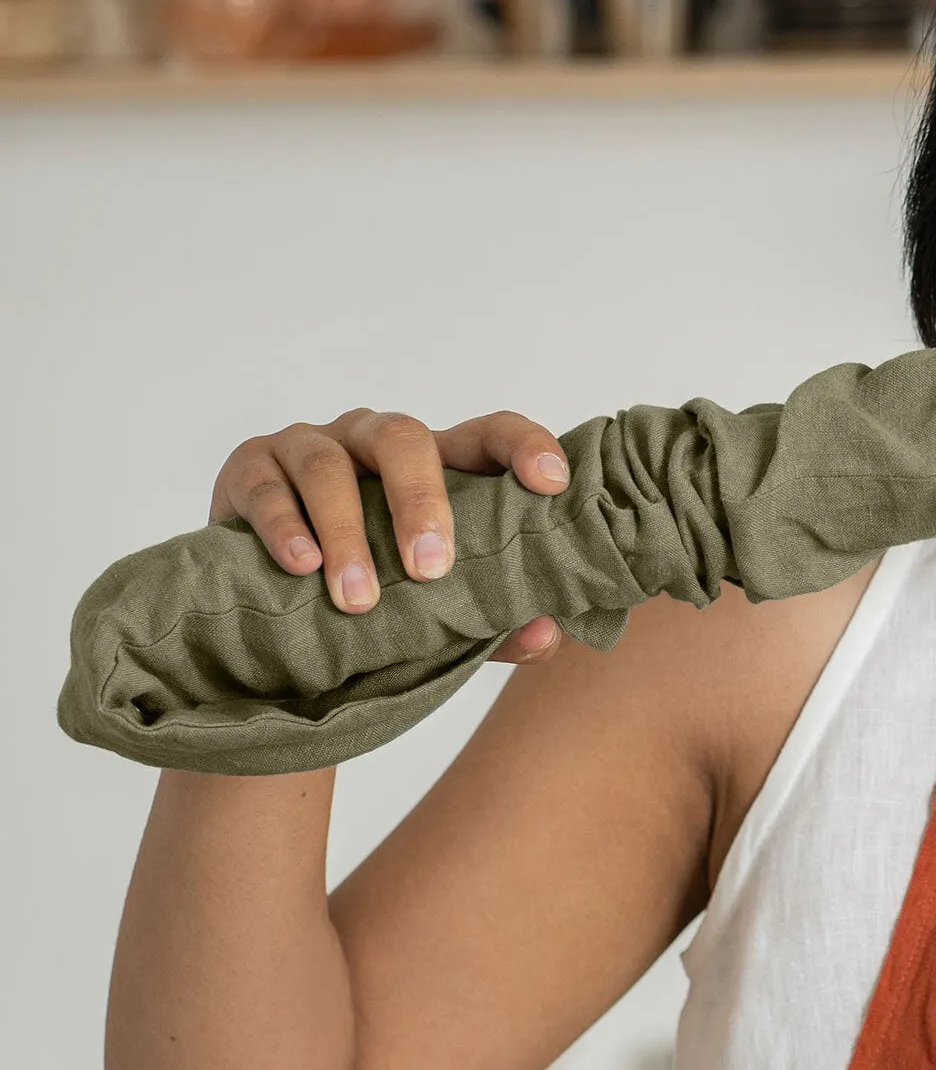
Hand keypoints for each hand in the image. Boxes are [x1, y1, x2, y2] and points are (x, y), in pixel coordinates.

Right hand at [208, 409, 570, 663]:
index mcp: (436, 463)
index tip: (551, 483)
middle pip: (405, 438)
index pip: (488, 434)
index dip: (524, 446)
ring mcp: (309, 446)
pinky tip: (300, 566)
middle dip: (420, 500)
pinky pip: (267, 486)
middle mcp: (374, 440)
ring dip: (346, 533)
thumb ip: (491, 621)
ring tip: (359, 598)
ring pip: (330, 466)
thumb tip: (544, 635)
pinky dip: (285, 527)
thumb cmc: (372, 588)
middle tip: (430, 569)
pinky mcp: (249, 468)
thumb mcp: (432, 606)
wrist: (265, 600)